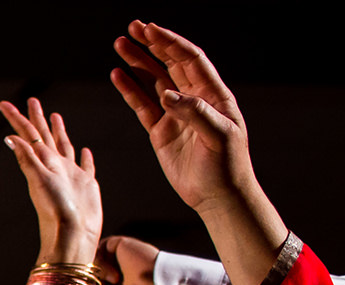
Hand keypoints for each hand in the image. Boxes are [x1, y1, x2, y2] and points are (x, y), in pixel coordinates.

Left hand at [0, 99, 101, 263]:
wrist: (73, 236)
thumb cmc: (55, 211)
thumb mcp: (40, 180)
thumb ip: (27, 158)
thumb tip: (9, 138)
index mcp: (43, 162)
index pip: (28, 134)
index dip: (16, 118)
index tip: (2, 104)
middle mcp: (55, 166)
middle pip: (44, 136)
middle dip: (37, 118)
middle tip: (32, 100)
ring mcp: (70, 175)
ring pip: (64, 146)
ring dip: (58, 132)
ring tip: (55, 116)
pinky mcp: (86, 185)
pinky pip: (85, 166)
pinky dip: (84, 157)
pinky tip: (84, 150)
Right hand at [111, 20, 257, 217]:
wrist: (218, 196)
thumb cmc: (227, 166)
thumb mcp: (219, 137)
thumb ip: (195, 112)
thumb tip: (169, 95)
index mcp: (213, 95)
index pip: (190, 60)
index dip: (171, 43)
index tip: (151, 31)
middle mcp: (194, 99)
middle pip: (170, 63)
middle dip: (152, 44)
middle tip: (133, 28)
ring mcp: (176, 115)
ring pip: (153, 81)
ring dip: (137, 62)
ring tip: (120, 45)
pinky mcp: (161, 132)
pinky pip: (142, 106)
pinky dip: (129, 90)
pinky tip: (117, 76)